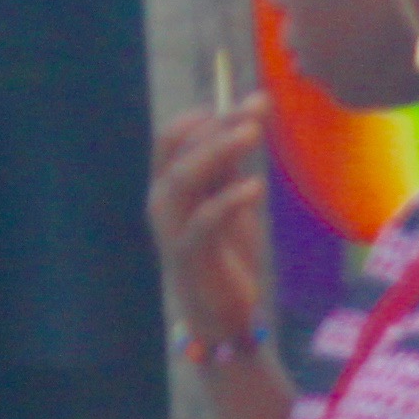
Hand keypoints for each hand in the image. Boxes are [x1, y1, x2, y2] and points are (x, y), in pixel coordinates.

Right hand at [148, 97, 273, 349]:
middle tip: (257, 113)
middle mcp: (162, 202)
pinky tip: (255, 187)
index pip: (174, 136)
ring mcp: (171, 229)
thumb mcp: (231, 198)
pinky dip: (228, 200)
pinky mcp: (188, 257)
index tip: (249, 104)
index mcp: (169, 185)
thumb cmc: (226, 253)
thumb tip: (256, 104)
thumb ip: (234, 160)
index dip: (208, 115)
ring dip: (217, 151)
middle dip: (218, 126)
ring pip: (182, 179)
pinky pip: (203, 222)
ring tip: (253, 134)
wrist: (223, 314)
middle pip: (178, 150)